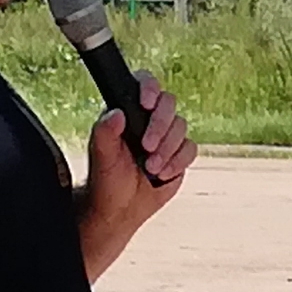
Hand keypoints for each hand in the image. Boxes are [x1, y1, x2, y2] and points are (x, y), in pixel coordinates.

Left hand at [80, 71, 196, 279]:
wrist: (120, 208)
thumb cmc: (106, 178)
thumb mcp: (101, 155)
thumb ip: (105, 131)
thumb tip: (116, 113)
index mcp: (128, 110)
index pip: (144, 84)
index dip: (149, 87)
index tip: (145, 103)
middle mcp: (149, 118)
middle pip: (169, 103)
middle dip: (160, 125)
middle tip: (146, 146)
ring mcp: (167, 135)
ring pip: (181, 126)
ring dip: (167, 149)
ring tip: (150, 167)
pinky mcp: (180, 153)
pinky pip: (190, 148)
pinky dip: (177, 161)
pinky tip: (162, 173)